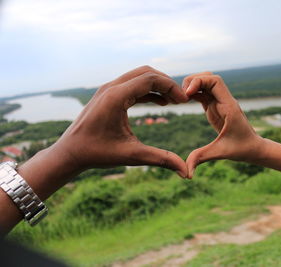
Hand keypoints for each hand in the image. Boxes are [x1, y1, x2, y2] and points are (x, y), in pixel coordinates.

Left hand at [51, 66, 188, 177]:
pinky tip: (159, 103)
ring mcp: (107, 89)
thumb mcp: (132, 156)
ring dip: (157, 86)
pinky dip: (147, 91)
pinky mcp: (107, 95)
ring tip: (173, 101)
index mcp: (116, 97)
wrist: (69, 153)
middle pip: (146, 72)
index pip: (151, 79)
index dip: (171, 88)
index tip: (184, 102)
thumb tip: (186, 172)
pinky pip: (132, 85)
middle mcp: (111, 87)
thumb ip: (161, 159)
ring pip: (139, 76)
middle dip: (166, 84)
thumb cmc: (97, 153)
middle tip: (181, 100)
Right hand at [183, 72, 264, 177]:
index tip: (188, 94)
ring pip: (205, 82)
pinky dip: (193, 93)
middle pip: (209, 77)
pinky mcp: (215, 107)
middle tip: (181, 96)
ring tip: (180, 98)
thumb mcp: (221, 152)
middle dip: (193, 80)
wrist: (254, 148)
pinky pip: (203, 93)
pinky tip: (184, 101)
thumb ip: (202, 158)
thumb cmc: (242, 149)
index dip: (200, 81)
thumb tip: (187, 173)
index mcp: (228, 106)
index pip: (216, 81)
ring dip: (192, 85)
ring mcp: (220, 102)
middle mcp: (225, 100)